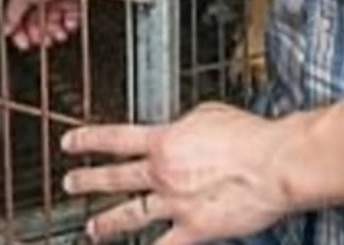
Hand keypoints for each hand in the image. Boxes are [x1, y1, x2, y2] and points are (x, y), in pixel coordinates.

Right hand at [0, 0, 105, 50]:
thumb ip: (13, 12)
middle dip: (39, 33)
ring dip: (55, 31)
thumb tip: (5, 27)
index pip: (17, 15)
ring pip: (54, 21)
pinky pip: (70, 17)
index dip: (19, 31)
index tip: (23, 44)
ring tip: (58, 34)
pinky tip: (69, 23)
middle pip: (36, 20)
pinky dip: (70, 22)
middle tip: (43, 41)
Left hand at [61, 102, 296, 244]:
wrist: (274, 162)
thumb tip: (179, 131)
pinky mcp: (195, 228)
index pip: (115, 139)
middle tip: (70, 183)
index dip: (88, 140)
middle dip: (88, 181)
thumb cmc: (250, 136)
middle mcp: (163, 172)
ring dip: (107, 222)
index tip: (69, 143)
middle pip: (116, 177)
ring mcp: (175, 203)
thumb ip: (185, 126)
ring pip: (131, 214)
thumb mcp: (208, 114)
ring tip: (92, 228)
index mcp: (164, 140)